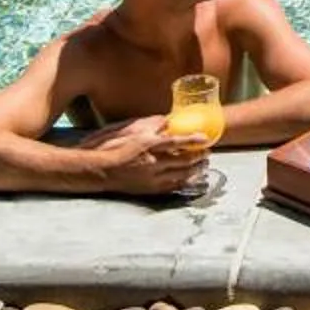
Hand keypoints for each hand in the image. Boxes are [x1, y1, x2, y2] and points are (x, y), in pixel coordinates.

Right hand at [94, 116, 212, 194]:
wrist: (103, 170)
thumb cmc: (116, 148)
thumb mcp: (133, 131)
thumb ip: (152, 125)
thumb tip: (168, 121)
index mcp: (149, 145)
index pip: (176, 142)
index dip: (192, 140)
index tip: (205, 138)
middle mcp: (153, 162)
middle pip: (183, 160)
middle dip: (198, 156)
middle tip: (207, 152)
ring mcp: (153, 177)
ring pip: (181, 175)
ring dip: (195, 170)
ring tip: (204, 165)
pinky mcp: (151, 188)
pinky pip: (173, 186)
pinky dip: (185, 182)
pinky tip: (190, 178)